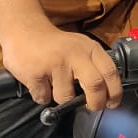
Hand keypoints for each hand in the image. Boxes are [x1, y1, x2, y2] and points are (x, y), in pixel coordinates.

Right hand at [0, 27, 123, 111]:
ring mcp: (54, 63)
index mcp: (89, 48)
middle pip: (95, 86)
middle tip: (93, 107)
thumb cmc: (55, 45)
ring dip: (60, 97)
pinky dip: (42, 95)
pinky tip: (39, 82)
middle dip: (96, 103)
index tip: (112, 103)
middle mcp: (75, 54)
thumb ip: (93, 66)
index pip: (110, 72)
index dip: (114, 92)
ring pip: (65, 97)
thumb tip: (106, 95)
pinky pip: (43, 98)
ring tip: (54, 84)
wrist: (22, 30)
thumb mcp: (81, 47)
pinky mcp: (35, 73)